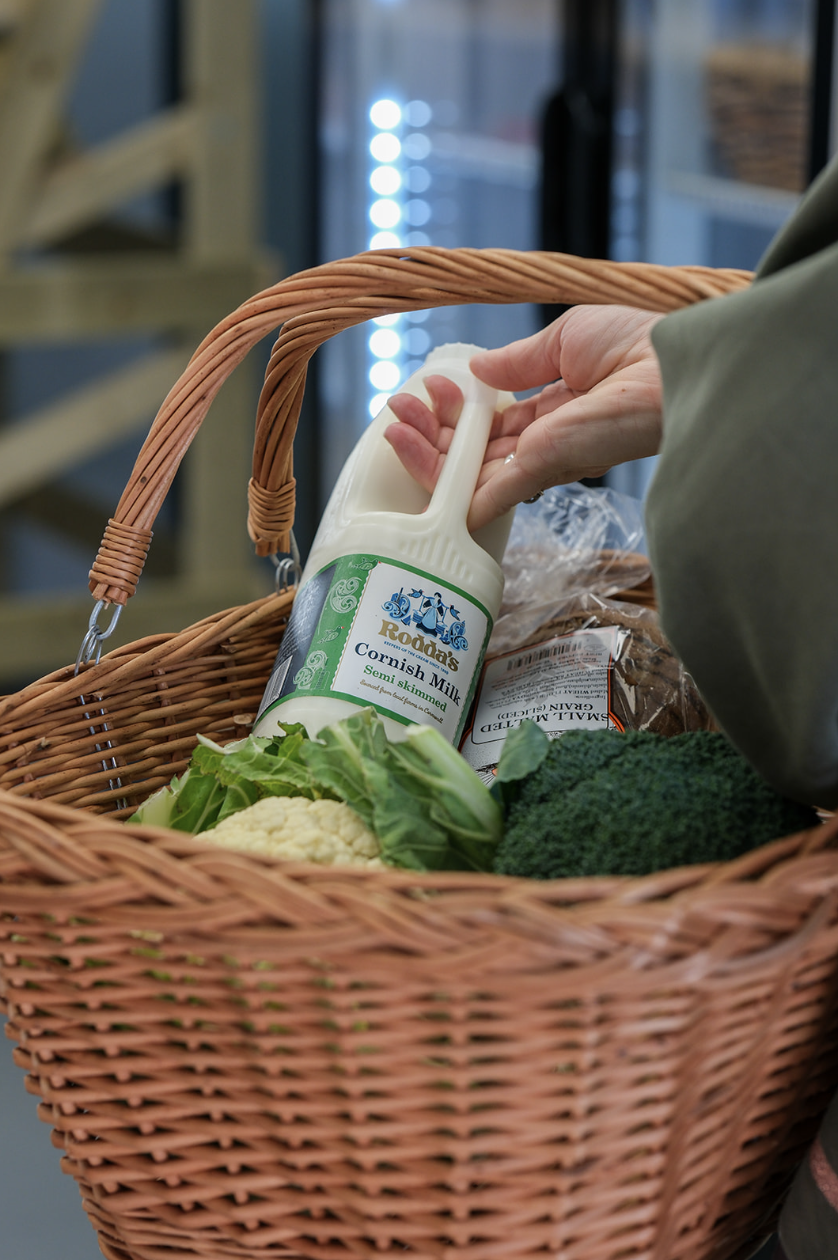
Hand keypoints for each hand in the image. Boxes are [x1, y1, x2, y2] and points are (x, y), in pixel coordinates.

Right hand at [384, 305, 664, 531]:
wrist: (671, 365)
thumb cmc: (637, 345)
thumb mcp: (566, 339)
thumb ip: (519, 361)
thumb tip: (478, 370)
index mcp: (554, 408)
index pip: (493, 420)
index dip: (455, 409)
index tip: (429, 387)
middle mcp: (546, 441)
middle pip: (475, 450)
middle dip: (432, 433)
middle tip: (398, 412)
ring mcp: (542, 460)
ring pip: (474, 473)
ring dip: (430, 458)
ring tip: (395, 432)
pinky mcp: (543, 470)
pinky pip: (492, 494)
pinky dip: (458, 498)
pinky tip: (427, 493)